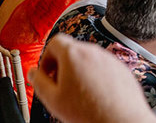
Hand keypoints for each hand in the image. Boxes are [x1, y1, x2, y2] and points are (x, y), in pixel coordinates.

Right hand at [29, 34, 155, 122]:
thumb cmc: (91, 114)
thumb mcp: (53, 100)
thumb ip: (38, 82)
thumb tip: (33, 73)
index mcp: (73, 54)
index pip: (54, 42)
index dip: (47, 58)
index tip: (47, 73)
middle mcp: (93, 52)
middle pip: (72, 51)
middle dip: (63, 66)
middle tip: (61, 86)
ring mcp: (109, 60)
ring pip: (88, 60)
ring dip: (80, 72)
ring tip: (80, 95)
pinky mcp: (122, 70)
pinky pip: (104, 68)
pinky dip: (97, 78)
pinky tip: (96, 97)